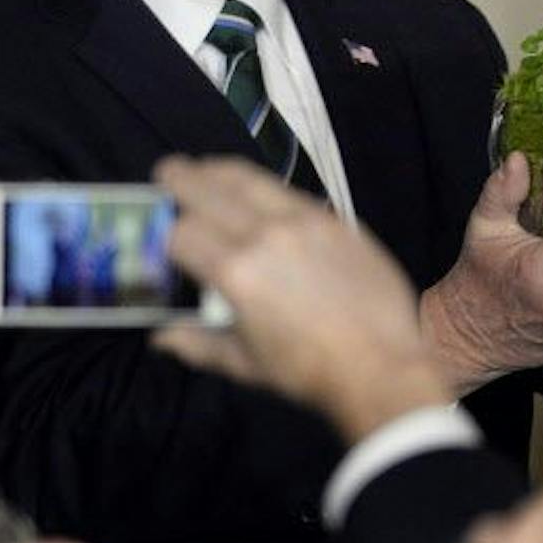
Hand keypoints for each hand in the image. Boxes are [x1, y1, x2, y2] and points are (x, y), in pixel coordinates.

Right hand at [153, 156, 450, 440]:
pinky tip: (258, 192)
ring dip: (220, 172)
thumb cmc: (308, 371)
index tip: (162, 233)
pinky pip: (290, 193)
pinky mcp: (337, 222)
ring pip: (251, 180)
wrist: (381, 365)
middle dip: (181, 180)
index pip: (181, 232)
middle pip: (210, 190)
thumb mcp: (244, 363)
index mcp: (236, 271)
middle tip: (167, 173)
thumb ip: (197, 343)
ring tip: (206, 170)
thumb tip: (161, 337)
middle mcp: (267, 235)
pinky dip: (264, 188)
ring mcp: (306, 222)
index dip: (164, 232)